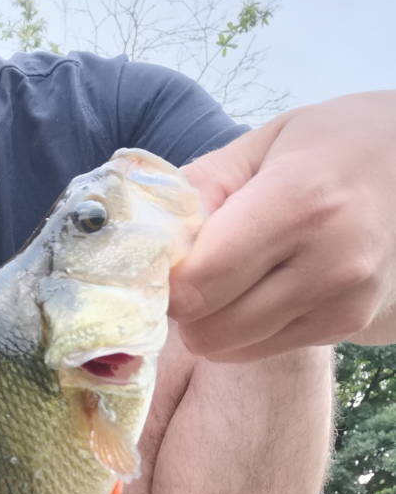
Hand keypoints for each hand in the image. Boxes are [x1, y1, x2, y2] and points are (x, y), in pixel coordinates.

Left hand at [172, 92, 395, 360]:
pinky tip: (266, 287)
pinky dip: (243, 329)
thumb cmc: (334, 147)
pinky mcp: (346, 327)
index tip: (167, 257)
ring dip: (210, 322)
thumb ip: (200, 187)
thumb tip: (148, 234)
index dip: (166, 278)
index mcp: (299, 203)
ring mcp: (341, 303)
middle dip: (184, 305)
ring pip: (227, 348)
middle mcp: (327, 263)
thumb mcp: (265, 142)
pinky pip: (258, 350)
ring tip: (234, 276)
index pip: (198, 282)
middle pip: (206, 328)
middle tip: (195, 268)